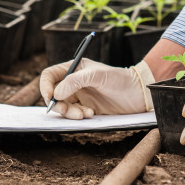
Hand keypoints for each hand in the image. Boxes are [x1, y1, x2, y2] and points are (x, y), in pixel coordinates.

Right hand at [39, 58, 154, 118]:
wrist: (138, 94)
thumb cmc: (119, 79)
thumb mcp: (97, 75)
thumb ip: (75, 81)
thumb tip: (56, 94)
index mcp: (73, 68)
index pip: (50, 76)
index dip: (45, 87)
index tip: (50, 98)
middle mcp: (74, 82)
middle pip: (54, 94)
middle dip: (58, 104)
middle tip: (67, 110)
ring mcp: (80, 95)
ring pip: (63, 107)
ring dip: (70, 113)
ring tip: (85, 114)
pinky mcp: (86, 108)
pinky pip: (74, 114)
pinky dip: (79, 116)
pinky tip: (91, 114)